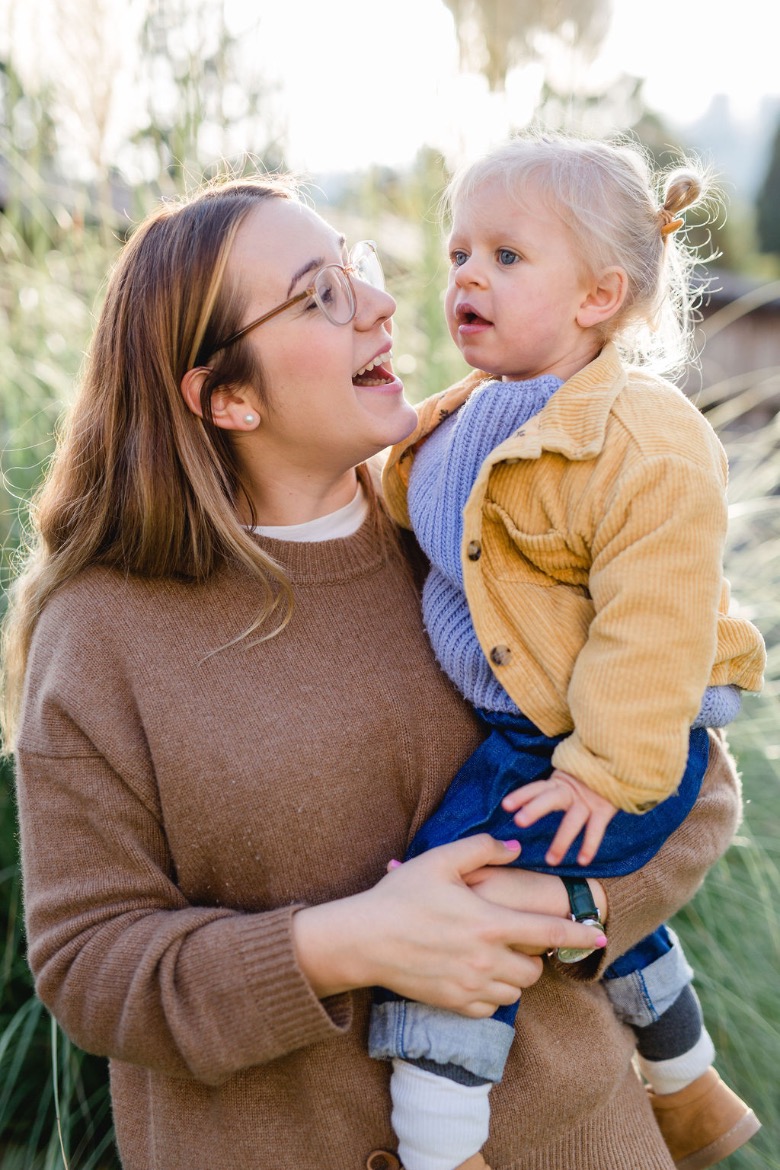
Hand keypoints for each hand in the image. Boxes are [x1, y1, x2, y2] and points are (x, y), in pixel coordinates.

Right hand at [292, 834, 605, 1015]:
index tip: (599, 935)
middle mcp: (486, 959)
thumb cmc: (401, 896)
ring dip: (515, 973)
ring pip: (516, 989)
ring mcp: (470, 985)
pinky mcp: (454, 1003)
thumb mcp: (440, 860)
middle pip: (535, 967)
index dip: (579, 933)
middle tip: (517, 936)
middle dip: (535, 953)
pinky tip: (477, 973)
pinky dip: (493, 993)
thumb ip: (482, 848)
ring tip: (495, 953)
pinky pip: (491, 1006)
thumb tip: (515, 847)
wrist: (364, 940)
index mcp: (489, 922)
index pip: (550, 932)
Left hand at [502, 770, 617, 866]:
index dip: (521, 795)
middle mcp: (570, 791)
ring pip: (572, 821)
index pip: (536, 788)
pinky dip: (589, 845)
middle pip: (550, 799)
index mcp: (558, 783)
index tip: (505, 806)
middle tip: (519, 821)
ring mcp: (588, 800)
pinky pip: (596, 829)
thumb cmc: (586, 777)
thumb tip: (526, 807)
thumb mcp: (566, 779)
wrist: (617, 764)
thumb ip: (551, 791)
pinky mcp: (604, 809)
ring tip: (550, 861)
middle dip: (535, 809)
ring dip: (562, 841)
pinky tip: (582, 861)